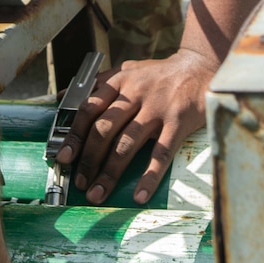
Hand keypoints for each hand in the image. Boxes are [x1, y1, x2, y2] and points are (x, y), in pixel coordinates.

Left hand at [59, 47, 213, 204]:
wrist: (200, 67)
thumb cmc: (159, 74)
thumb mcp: (127, 69)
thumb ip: (97, 82)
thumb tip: (62, 96)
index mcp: (120, 82)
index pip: (89, 109)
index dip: (74, 135)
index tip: (64, 156)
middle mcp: (135, 94)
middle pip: (104, 130)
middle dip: (88, 160)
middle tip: (80, 182)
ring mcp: (157, 108)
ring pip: (127, 144)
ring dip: (110, 172)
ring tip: (98, 193)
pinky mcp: (178, 122)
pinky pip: (161, 153)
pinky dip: (149, 176)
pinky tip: (139, 195)